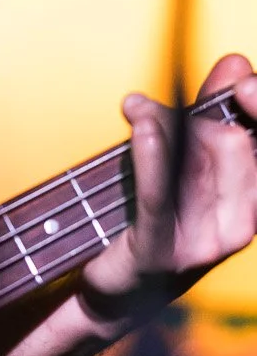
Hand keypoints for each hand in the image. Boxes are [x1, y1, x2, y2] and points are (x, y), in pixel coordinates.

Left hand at [81, 52, 256, 325]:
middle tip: (157, 106)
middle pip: (233, 144)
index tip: (241, 81)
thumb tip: (234, 63)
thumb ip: (208, 116)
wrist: (113, 292)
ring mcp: (203, 244)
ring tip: (135, 111)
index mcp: (251, 203)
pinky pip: (160, 193)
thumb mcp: (183, 164)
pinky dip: (151, 154)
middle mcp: (238, 226)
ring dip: (161, 123)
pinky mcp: (161, 252)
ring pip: (194, 161)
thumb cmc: (150, 219)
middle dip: (199, 114)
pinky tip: (141, 124)